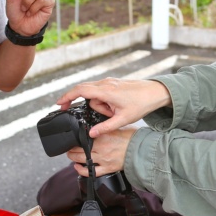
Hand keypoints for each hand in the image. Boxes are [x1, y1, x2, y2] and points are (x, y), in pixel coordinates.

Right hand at [56, 78, 171, 136]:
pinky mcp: (113, 83)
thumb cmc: (142, 103)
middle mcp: (106, 83)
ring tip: (114, 112)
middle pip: (85, 92)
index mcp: (106, 91)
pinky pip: (101, 92)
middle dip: (84, 104)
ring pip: (94, 94)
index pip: (80, 90)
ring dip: (100, 105)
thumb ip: (105, 127)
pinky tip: (115, 108)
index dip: (67, 96)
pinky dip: (104, 101)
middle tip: (88, 113)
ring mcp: (109, 82)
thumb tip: (91, 134)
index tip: (59, 104)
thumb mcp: (123, 119)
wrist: (156, 92)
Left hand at [66, 126, 138, 176]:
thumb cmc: (133, 139)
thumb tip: (96, 128)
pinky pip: (90, 172)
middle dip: (72, 147)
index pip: (84, 136)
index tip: (74, 136)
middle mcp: (101, 147)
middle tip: (70, 146)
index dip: (76, 136)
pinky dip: (81, 170)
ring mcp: (103, 159)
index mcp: (103, 135)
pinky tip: (77, 167)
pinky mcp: (107, 168)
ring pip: (82, 159)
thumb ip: (105, 128)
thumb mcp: (117, 128)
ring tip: (71, 155)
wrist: (142, 150)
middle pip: (79, 148)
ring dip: (73, 157)